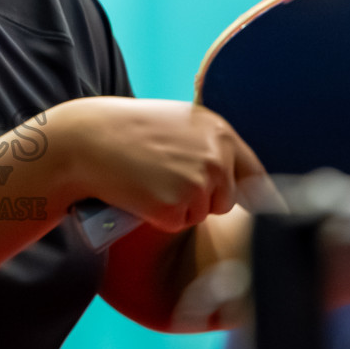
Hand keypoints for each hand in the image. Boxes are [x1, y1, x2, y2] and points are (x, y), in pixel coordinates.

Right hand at [61, 97, 277, 232]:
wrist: (87, 139)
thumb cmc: (126, 130)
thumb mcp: (177, 124)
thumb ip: (207, 144)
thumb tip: (230, 174)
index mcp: (219, 132)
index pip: (254, 174)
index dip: (254, 196)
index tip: (261, 213)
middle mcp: (216, 157)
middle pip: (226, 200)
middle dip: (202, 199)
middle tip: (165, 179)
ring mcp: (197, 182)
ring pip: (200, 214)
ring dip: (178, 208)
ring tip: (148, 182)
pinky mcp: (176, 206)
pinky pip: (177, 225)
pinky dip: (159, 218)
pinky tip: (140, 194)